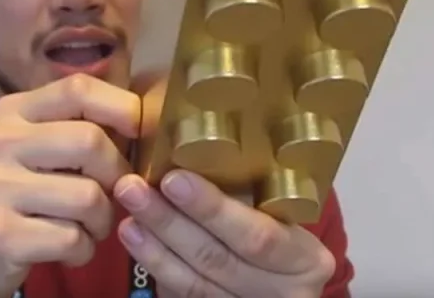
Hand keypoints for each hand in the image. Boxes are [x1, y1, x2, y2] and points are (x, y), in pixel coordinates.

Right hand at [0, 73, 141, 296]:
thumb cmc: (8, 196)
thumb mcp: (28, 149)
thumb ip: (72, 129)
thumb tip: (143, 121)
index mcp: (11, 113)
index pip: (78, 89)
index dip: (122, 106)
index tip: (140, 131)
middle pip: (90, 142)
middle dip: (117, 175)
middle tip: (113, 195)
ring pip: (88, 197)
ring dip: (103, 221)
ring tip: (88, 228)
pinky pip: (72, 239)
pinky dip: (83, 250)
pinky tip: (70, 250)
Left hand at [113, 170, 335, 297]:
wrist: (282, 282)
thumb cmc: (283, 231)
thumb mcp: (282, 214)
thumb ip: (250, 195)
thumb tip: (191, 151)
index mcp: (307, 259)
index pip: (259, 235)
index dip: (213, 209)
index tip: (174, 178)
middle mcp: (285, 292)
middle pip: (219, 260)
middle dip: (170, 222)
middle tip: (132, 187)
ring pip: (195, 283)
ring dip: (154, 246)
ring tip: (127, 213)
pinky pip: (185, 295)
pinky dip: (158, 267)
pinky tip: (136, 240)